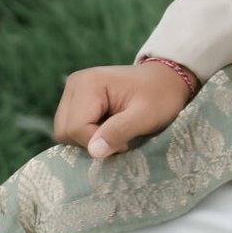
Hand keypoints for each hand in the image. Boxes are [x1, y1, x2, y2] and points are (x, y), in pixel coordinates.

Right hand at [53, 62, 194, 159]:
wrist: (166, 81)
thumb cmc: (160, 96)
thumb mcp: (146, 115)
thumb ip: (119, 131)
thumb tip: (93, 151)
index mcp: (88, 83)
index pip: (76, 128)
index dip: (99, 142)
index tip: (125, 141)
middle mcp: (74, 84)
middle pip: (65, 131)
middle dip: (91, 142)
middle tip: (120, 138)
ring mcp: (72, 92)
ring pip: (65, 133)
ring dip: (89, 140)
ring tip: (115, 131)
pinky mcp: (75, 102)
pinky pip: (70, 130)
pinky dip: (88, 136)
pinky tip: (108, 128)